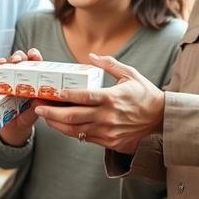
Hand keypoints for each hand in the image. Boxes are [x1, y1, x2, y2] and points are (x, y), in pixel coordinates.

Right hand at [0, 47, 42, 145]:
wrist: (13, 129)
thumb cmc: (26, 118)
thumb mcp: (33, 114)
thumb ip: (37, 107)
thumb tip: (39, 100)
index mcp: (34, 82)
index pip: (36, 66)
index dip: (35, 58)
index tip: (33, 55)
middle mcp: (22, 79)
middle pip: (21, 61)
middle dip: (19, 56)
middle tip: (18, 60)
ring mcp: (10, 81)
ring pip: (8, 65)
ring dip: (6, 61)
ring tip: (5, 63)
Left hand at [34, 53, 164, 153]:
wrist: (162, 122)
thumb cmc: (146, 95)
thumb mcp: (131, 75)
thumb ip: (110, 65)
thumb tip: (91, 56)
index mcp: (111, 98)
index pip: (83, 97)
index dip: (66, 96)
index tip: (52, 93)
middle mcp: (107, 116)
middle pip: (72, 116)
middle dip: (51, 112)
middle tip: (37, 107)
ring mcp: (106, 131)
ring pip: (75, 130)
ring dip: (56, 124)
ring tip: (44, 117)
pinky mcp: (108, 142)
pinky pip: (84, 137)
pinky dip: (70, 132)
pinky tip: (61, 125)